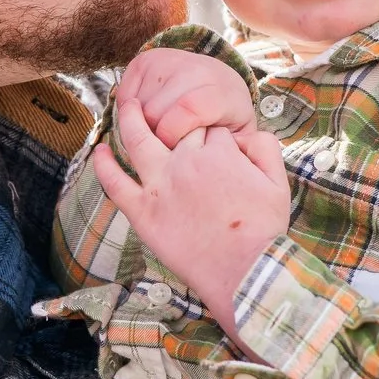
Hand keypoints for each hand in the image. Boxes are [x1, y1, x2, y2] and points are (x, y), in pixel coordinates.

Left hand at [93, 86, 290, 341]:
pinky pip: (116, 183)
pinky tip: (98, 150)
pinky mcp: (143, 213)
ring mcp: (160, 186)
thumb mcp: (279, 183)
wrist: (245, 273)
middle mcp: (185, 162)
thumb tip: (247, 132)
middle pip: (175, 129)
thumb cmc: (265, 231)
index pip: (209, 127)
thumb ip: (264, 148)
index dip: (213, 134)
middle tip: (171, 122)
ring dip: (129, 118)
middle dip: (176, 124)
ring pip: (138, 140)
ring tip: (124, 105)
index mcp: (219, 151)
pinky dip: (103, 165)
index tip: (216, 147)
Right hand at [118, 46, 256, 145]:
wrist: (219, 80)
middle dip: (154, 137)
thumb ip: (229, 151)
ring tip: (163, 129)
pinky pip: (124, 98)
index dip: (172, 136)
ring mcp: (165, 61)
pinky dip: (133, 113)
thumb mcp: (238, 136)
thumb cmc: (225, 115)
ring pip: (135, 107)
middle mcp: (191, 68)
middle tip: (169, 144)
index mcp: (218, 90)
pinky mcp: (144, 60)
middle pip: (153, 114)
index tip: (173, 149)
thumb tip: (216, 167)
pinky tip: (152, 115)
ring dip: (143, 126)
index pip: (185, 111)